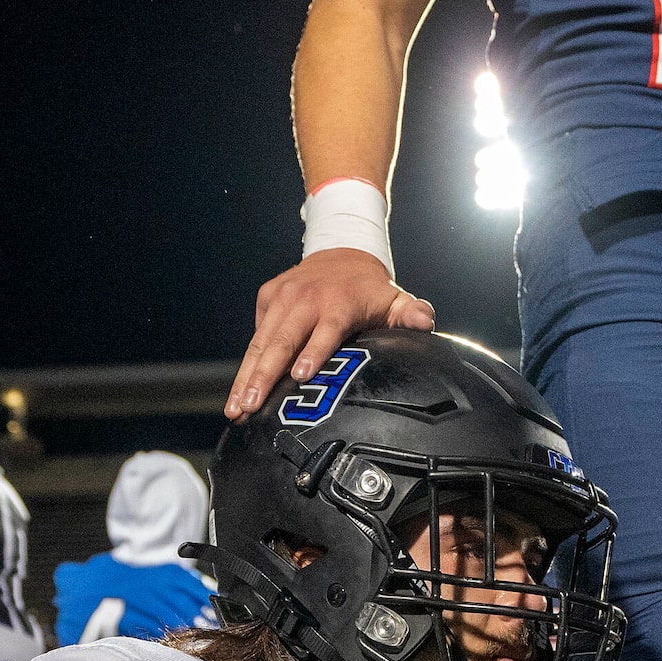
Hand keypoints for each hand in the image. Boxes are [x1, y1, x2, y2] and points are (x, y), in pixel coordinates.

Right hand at [228, 249, 434, 419]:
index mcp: (338, 303)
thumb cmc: (370, 290)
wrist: (341, 251)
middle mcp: (306, 299)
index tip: (302, 374)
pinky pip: (257, 335)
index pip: (326, 330)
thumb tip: (426, 321)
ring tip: (235, 409)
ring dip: (246, 377)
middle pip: (283, 341)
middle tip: (250, 407)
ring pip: (261, 342)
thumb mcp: (394, 298)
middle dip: (264, 375)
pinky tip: (240, 392)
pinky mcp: (267, 297)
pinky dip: (247, 363)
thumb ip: (411, 313)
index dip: (314, 351)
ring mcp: (283, 297)